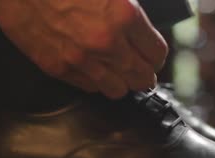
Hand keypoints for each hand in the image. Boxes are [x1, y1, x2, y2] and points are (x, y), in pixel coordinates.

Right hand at [0, 0, 168, 98]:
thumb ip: (128, 9)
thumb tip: (141, 30)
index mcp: (124, 15)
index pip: (157, 54)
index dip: (157, 56)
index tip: (153, 56)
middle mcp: (106, 43)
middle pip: (141, 78)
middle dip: (145, 75)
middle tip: (143, 71)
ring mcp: (81, 59)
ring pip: (117, 90)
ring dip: (122, 83)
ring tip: (119, 74)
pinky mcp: (57, 68)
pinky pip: (88, 87)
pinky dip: (95, 82)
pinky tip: (93, 69)